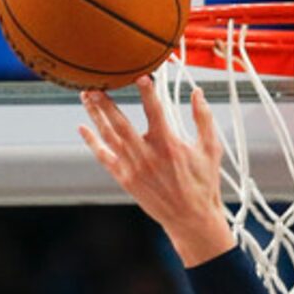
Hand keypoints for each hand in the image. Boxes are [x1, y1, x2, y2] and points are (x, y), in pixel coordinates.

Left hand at [80, 76, 235, 265]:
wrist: (190, 219)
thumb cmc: (203, 184)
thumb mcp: (210, 149)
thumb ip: (203, 119)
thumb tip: (197, 92)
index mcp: (169, 145)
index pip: (155, 110)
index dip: (147, 91)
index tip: (139, 75)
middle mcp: (146, 155)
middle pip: (120, 123)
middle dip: (106, 102)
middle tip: (94, 83)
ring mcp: (132, 168)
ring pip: (109, 137)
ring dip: (95, 115)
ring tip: (86, 96)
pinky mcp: (125, 179)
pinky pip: (104, 157)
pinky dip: (92, 142)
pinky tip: (83, 128)